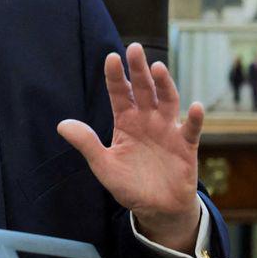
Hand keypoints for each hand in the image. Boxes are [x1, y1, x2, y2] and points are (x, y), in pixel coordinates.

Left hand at [57, 43, 201, 252]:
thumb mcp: (103, 165)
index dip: (115, 76)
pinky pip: (191, 129)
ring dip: (164, 84)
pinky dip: (194, 118)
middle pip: (144, 89)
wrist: (156, 208)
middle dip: (139, 69)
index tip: (110, 57)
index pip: (120, 94)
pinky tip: (195, 106)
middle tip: (134, 49)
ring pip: (167, 101)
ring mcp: (168, 130)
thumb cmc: (129, 185)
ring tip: (158, 68)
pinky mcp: (186, 146)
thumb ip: (87, 144)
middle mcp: (147, 120)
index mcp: (126, 122)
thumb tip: (62, 124)